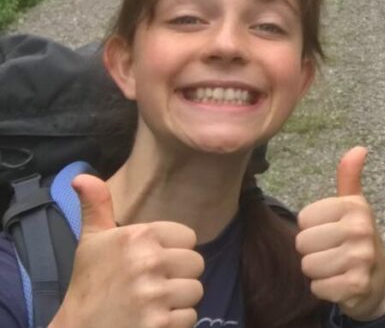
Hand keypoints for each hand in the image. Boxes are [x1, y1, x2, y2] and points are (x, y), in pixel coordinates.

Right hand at [49, 175, 203, 327]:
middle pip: (196, 264)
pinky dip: (175, 323)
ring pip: (196, 290)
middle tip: (149, 286)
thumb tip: (82, 176)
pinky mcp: (160, 323)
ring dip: (178, 301)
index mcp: (138, 236)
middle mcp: (148, 262)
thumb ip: (96, 206)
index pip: (188, 238)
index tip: (148, 263)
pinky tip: (151, 320)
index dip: (172, 251)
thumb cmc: (89, 284)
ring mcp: (155, 295)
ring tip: (150, 303)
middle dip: (178, 276)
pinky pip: (190, 317)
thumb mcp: (91, 241)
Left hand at [296, 147, 384, 320]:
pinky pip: (317, 287)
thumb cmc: (358, 240)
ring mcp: (361, 258)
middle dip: (313, 252)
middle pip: (303, 243)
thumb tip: (359, 148)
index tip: (330, 232)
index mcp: (355, 207)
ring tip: (336, 268)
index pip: (304, 218)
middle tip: (332, 253)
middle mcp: (361, 229)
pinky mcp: (357, 285)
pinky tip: (339, 284)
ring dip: (318, 272)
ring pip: (308, 266)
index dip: (312, 228)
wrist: (379, 282)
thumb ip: (349, 177)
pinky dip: (324, 289)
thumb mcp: (354, 207)